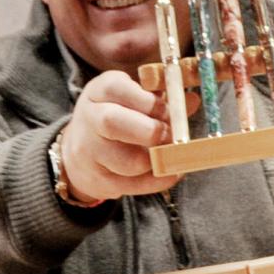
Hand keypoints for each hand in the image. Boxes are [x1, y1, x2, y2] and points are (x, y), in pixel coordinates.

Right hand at [58, 70, 183, 202]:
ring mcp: (90, 153)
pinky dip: (158, 180)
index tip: (167, 109)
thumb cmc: (116, 118)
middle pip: (112, 122)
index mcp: (98, 92)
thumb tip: (193, 101)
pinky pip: (134, 185)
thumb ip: (162, 99)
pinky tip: (170, 172)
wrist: (80, 155)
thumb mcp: (132, 100)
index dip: (147, 101)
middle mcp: (89, 120)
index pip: (116, 88)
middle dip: (151, 130)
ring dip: (157, 159)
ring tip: (169, 153)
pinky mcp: (99, 181)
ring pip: (128, 161)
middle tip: (170, 135)